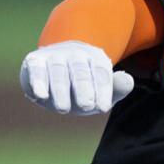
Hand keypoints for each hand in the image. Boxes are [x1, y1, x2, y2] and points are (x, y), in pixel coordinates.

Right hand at [19, 41, 134, 114]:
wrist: (54, 67)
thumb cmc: (84, 84)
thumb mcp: (101, 88)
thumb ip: (116, 87)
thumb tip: (128, 81)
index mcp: (95, 59)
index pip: (101, 73)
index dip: (103, 90)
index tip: (103, 107)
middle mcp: (75, 54)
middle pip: (80, 70)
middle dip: (83, 88)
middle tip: (86, 106)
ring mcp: (54, 56)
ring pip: (58, 71)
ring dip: (61, 89)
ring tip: (63, 109)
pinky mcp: (35, 61)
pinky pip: (37, 70)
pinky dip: (38, 81)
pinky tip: (40, 96)